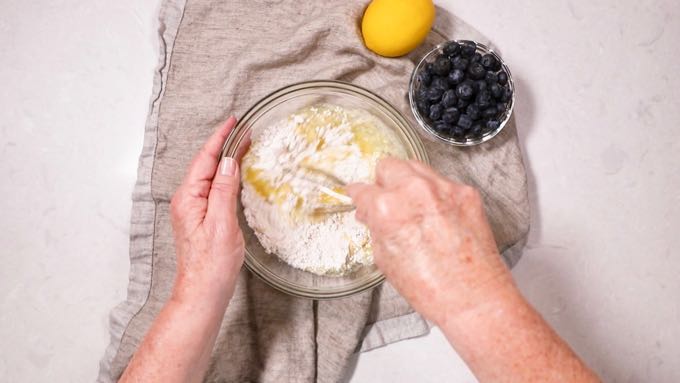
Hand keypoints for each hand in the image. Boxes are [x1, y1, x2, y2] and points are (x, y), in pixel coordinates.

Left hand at [169, 117, 243, 304]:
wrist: (203, 292)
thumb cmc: (211, 264)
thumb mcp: (221, 223)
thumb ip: (223, 190)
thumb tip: (228, 162)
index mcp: (189, 198)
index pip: (205, 159)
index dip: (220, 138)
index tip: (234, 122)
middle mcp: (187, 201)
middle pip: (206, 164)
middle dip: (224, 144)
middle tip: (244, 130)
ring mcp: (193, 210)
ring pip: (210, 176)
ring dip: (225, 159)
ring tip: (242, 145)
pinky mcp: (201, 218)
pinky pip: (213, 188)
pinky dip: (226, 176)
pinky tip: (235, 174)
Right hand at [346, 158, 513, 325]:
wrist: (473, 298)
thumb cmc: (431, 288)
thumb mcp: (386, 260)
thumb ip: (375, 228)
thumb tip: (370, 214)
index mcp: (388, 208)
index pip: (362, 189)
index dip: (358, 196)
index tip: (360, 197)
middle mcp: (415, 191)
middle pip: (388, 166)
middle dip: (383, 182)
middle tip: (386, 201)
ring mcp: (444, 188)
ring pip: (416, 167)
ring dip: (408, 183)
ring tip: (412, 208)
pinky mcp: (466, 193)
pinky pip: (442, 182)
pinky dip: (435, 194)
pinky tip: (437, 216)